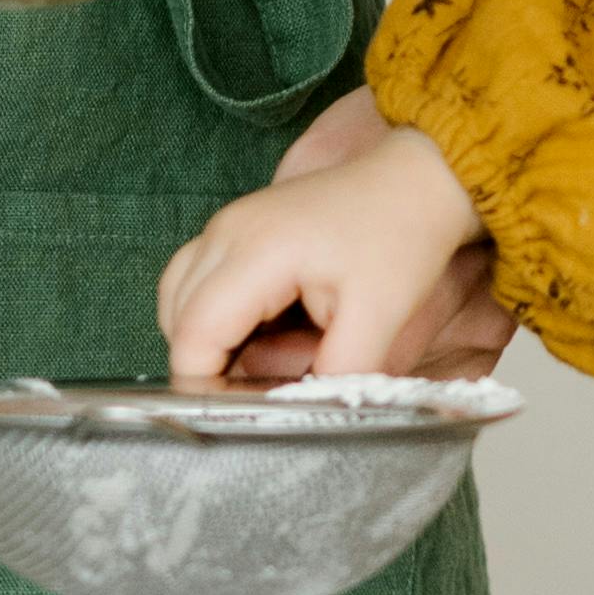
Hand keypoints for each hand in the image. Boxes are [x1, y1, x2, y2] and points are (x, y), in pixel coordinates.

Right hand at [160, 91, 512, 389]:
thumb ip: (338, 374)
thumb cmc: (401, 238)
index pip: (193, 335)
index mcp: (256, 253)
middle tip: (255, 393)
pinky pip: (197, 277)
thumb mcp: (379, 317)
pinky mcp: (238, 225)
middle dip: (204, 365)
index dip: (203, 385)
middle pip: (176, 318)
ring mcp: (227, 224)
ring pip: (178, 296)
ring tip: (256, 364)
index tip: (238, 416)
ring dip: (203, 338)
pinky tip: (259, 331)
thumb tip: (301, 415)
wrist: (417, 178)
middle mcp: (226, 233)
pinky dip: (213, 313)